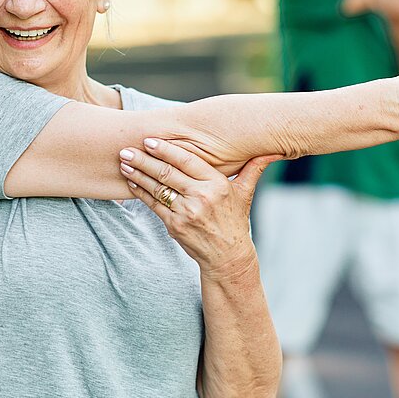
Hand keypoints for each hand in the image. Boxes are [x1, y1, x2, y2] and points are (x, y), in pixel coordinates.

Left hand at [119, 139, 279, 277]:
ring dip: (137, 174)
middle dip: (144, 159)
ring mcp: (187, 213)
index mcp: (218, 185)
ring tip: (123, 161)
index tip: (150, 140)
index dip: (167, 150)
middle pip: (168, 173)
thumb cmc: (234, 221)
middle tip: (126, 148)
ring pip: (158, 188)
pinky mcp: (175, 226)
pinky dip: (140, 192)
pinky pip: (154, 205)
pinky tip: (131, 181)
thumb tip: (274, 150)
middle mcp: (202, 198)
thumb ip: (253, 169)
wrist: (228, 257)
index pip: (188, 161)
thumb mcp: (245, 194)